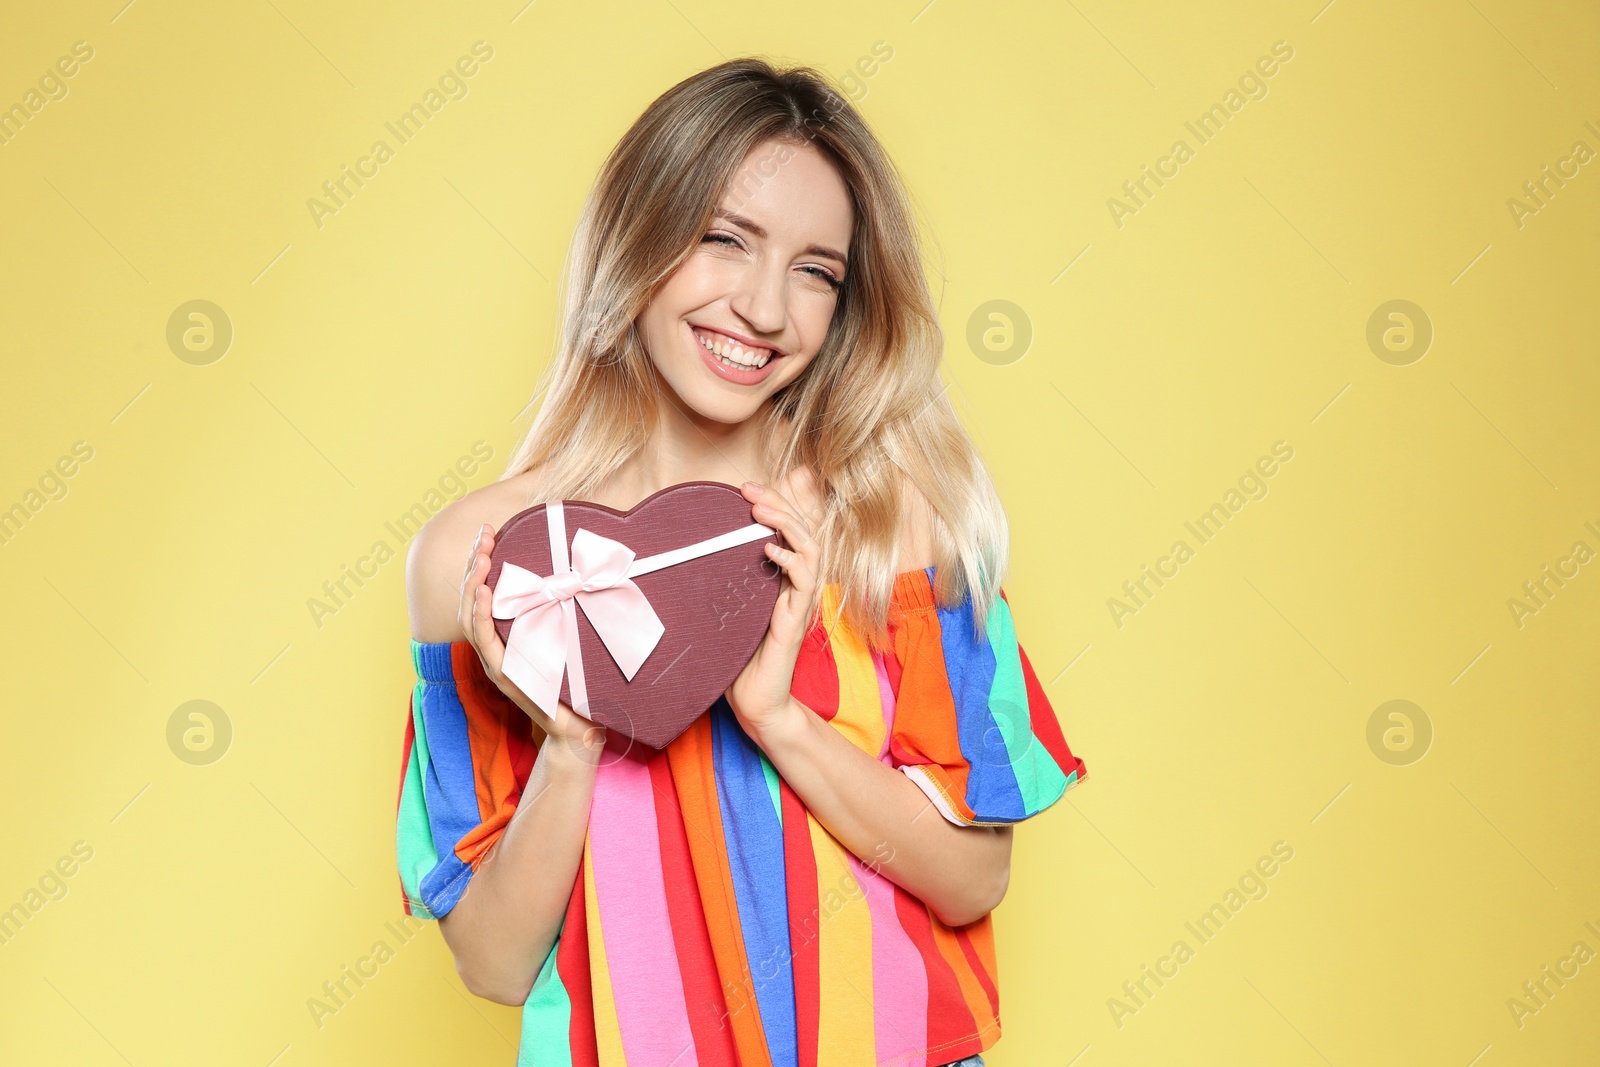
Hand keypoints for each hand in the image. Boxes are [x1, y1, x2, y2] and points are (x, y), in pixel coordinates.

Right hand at [460, 522, 607, 765]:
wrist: (578, 730)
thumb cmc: (577, 686)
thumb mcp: (571, 641)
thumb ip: (569, 614)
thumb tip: (587, 575)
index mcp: (506, 638)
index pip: (485, 594)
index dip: (482, 564)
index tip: (489, 533)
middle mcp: (496, 648)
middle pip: (473, 599)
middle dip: (475, 564)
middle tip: (484, 533)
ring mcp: (497, 663)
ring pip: (472, 617)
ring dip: (474, 583)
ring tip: (481, 555)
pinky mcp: (504, 676)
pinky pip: (485, 642)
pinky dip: (480, 616)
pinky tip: (483, 593)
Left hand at [724, 468, 826, 738]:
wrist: (754, 703)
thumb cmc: (736, 660)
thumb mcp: (724, 611)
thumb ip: (720, 583)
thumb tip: (686, 555)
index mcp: (781, 580)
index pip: (790, 530)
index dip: (775, 503)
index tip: (746, 488)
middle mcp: (795, 586)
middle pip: (803, 530)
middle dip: (779, 502)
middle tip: (750, 488)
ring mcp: (799, 602)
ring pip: (810, 548)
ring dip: (788, 523)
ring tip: (761, 510)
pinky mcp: (797, 621)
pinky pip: (805, 581)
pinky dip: (791, 560)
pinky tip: (769, 550)